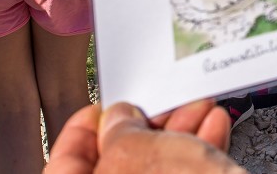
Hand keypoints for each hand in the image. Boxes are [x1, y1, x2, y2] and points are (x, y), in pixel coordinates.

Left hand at [45, 101, 243, 173]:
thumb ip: (120, 130)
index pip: (66, 165)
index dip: (84, 131)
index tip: (104, 111)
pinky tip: (210, 133)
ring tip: (198, 114)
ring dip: (180, 139)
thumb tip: (121, 121)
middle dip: (144, 131)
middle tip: (158, 109)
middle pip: (118, 169)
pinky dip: (197, 159)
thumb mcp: (137, 151)